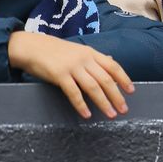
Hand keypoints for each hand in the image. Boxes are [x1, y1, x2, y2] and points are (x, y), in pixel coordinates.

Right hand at [8, 31, 134, 118]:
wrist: (31, 46)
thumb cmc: (55, 51)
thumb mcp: (78, 50)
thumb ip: (94, 58)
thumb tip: (112, 61)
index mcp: (91, 53)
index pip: (113, 66)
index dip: (124, 78)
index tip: (131, 91)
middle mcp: (84, 59)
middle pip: (106, 79)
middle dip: (117, 95)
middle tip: (124, 109)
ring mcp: (72, 66)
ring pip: (93, 87)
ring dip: (104, 102)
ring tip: (111, 114)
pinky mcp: (59, 75)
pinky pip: (73, 92)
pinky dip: (81, 105)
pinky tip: (87, 114)